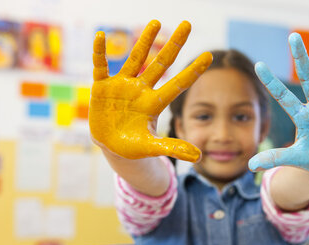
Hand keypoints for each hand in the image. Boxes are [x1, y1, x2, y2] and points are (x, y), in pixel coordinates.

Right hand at [89, 20, 211, 160]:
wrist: (110, 145)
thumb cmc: (133, 146)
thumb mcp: (152, 147)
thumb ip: (173, 148)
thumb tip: (199, 157)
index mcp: (155, 103)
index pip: (178, 84)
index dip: (193, 71)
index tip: (209, 56)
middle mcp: (142, 90)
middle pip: (161, 64)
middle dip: (175, 45)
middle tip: (188, 24)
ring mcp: (122, 86)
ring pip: (136, 59)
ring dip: (145, 41)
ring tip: (157, 22)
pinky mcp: (102, 88)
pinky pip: (100, 67)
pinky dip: (99, 53)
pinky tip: (100, 36)